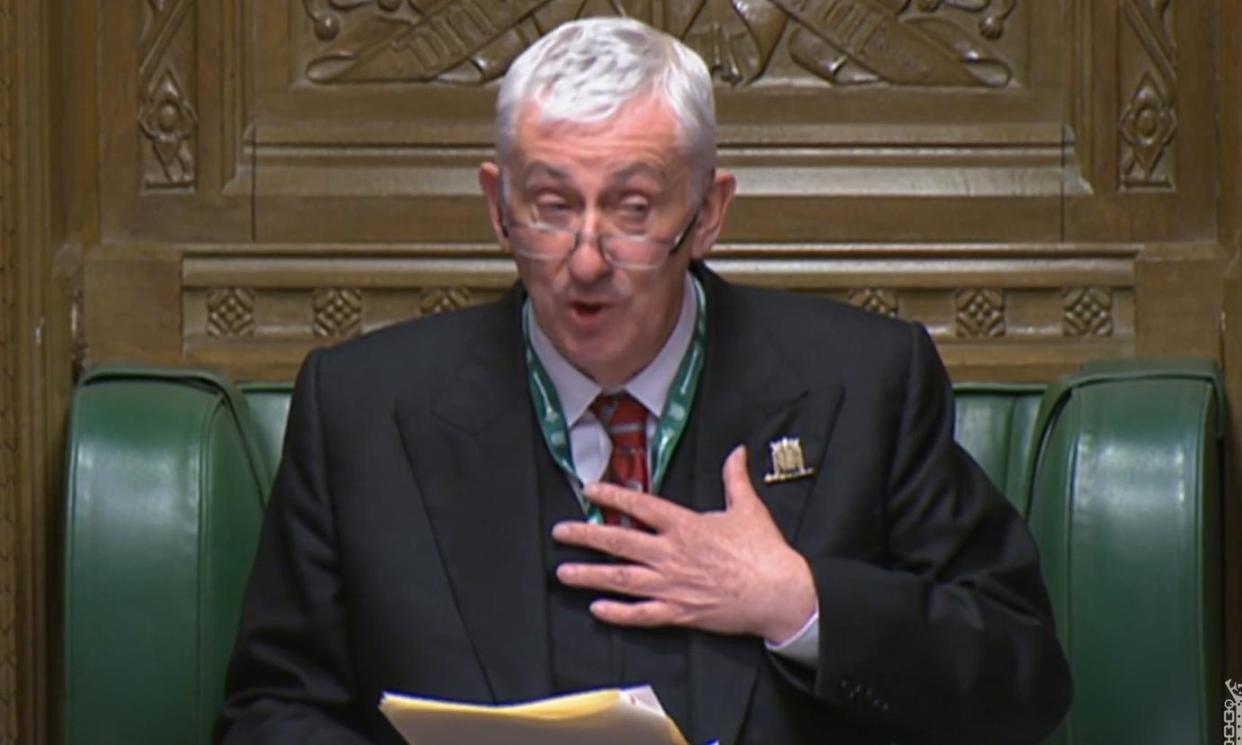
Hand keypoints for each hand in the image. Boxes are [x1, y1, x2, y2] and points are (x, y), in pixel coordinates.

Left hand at [551, 445, 816, 642]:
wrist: (779, 593)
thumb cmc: (764, 551)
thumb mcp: (748, 507)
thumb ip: (734, 477)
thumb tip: (737, 450)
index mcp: (685, 526)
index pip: (640, 507)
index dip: (612, 497)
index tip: (589, 491)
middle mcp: (671, 554)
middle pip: (619, 542)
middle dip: (585, 536)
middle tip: (559, 532)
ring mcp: (672, 586)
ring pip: (622, 580)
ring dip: (590, 576)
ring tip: (563, 572)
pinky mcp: (679, 613)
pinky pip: (642, 615)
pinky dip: (618, 614)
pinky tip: (596, 610)